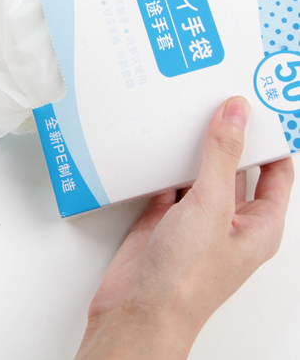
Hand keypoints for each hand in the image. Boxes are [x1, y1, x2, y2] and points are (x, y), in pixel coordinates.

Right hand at [76, 97, 293, 358]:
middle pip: (235, 168)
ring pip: (197, 174)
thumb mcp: (211, 208)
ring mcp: (193, 222)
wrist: (136, 310)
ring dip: (191, 151)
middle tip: (218, 101)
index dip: (270, 138)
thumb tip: (236, 115)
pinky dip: (160, 166)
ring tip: (186, 115)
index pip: (275, 171)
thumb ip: (221, 157)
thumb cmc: (185, 280)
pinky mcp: (161, 222)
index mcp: (258, 224)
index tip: (259, 105)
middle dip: (228, 138)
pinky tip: (155, 147)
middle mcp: (228, 221)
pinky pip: (165, 184)